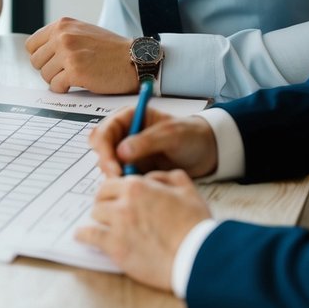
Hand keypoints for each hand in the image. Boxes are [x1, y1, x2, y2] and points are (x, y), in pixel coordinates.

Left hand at [25, 18, 135, 92]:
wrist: (134, 59)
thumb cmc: (111, 49)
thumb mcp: (83, 32)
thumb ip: (62, 37)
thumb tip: (40, 53)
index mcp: (63, 24)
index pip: (31, 44)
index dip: (41, 57)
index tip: (53, 62)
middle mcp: (63, 36)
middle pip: (35, 61)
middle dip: (48, 70)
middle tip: (65, 71)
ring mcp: (68, 53)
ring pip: (44, 75)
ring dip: (57, 80)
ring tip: (75, 76)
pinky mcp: (75, 71)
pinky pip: (55, 86)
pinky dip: (64, 89)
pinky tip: (77, 83)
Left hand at [75, 170, 211, 290]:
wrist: (197, 257)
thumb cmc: (195, 224)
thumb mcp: (187, 189)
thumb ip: (166, 176)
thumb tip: (150, 178)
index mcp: (138, 186)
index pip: (113, 182)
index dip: (114, 190)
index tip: (116, 197)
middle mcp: (124, 202)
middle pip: (101, 197)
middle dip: (105, 203)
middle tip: (109, 211)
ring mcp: (118, 225)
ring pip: (95, 215)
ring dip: (99, 219)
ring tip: (101, 225)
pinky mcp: (115, 247)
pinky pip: (90, 236)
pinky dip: (84, 235)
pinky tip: (81, 236)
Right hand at [89, 108, 217, 178]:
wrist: (207, 152)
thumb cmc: (191, 136)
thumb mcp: (171, 135)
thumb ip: (147, 141)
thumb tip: (121, 151)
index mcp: (129, 117)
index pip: (105, 131)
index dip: (105, 149)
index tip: (114, 167)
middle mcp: (124, 134)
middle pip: (101, 149)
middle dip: (107, 165)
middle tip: (120, 181)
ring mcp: (129, 153)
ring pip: (109, 165)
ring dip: (116, 177)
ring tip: (134, 185)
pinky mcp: (135, 169)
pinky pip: (122, 178)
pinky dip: (125, 185)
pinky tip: (138, 190)